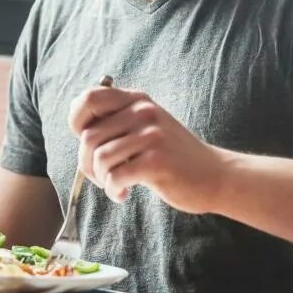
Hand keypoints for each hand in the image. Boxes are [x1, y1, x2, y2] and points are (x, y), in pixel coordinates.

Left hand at [70, 86, 225, 212]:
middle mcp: (143, 111)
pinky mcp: (156, 161)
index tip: (87, 143)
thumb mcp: (146, 126)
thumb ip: (118, 121)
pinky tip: (123, 193)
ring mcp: (151, 135)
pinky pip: (115, 177)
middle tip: (102, 177)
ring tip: (115, 185)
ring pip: (100, 158)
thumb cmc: (172, 155)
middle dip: (87, 163)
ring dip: (101, 179)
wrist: (215, 175)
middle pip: (89, 136)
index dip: (77, 122)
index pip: (89, 98)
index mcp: (137, 100)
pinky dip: (113, 190)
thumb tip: (79, 129)